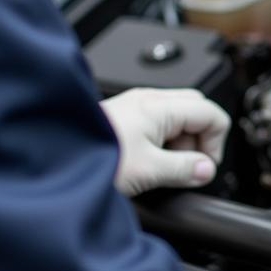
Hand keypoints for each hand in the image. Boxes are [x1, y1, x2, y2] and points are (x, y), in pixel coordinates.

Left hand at [100, 88, 230, 196]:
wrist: (55, 157)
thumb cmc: (94, 156)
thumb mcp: (149, 170)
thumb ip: (184, 170)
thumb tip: (207, 170)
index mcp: (160, 106)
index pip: (212, 114)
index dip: (216, 144)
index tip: (204, 168)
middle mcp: (149, 100)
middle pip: (197, 111)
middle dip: (200, 141)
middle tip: (188, 167)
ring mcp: (136, 106)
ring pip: (178, 118)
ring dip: (181, 144)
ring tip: (163, 169)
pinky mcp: (125, 118)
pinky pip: (158, 124)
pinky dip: (163, 143)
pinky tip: (149, 163)